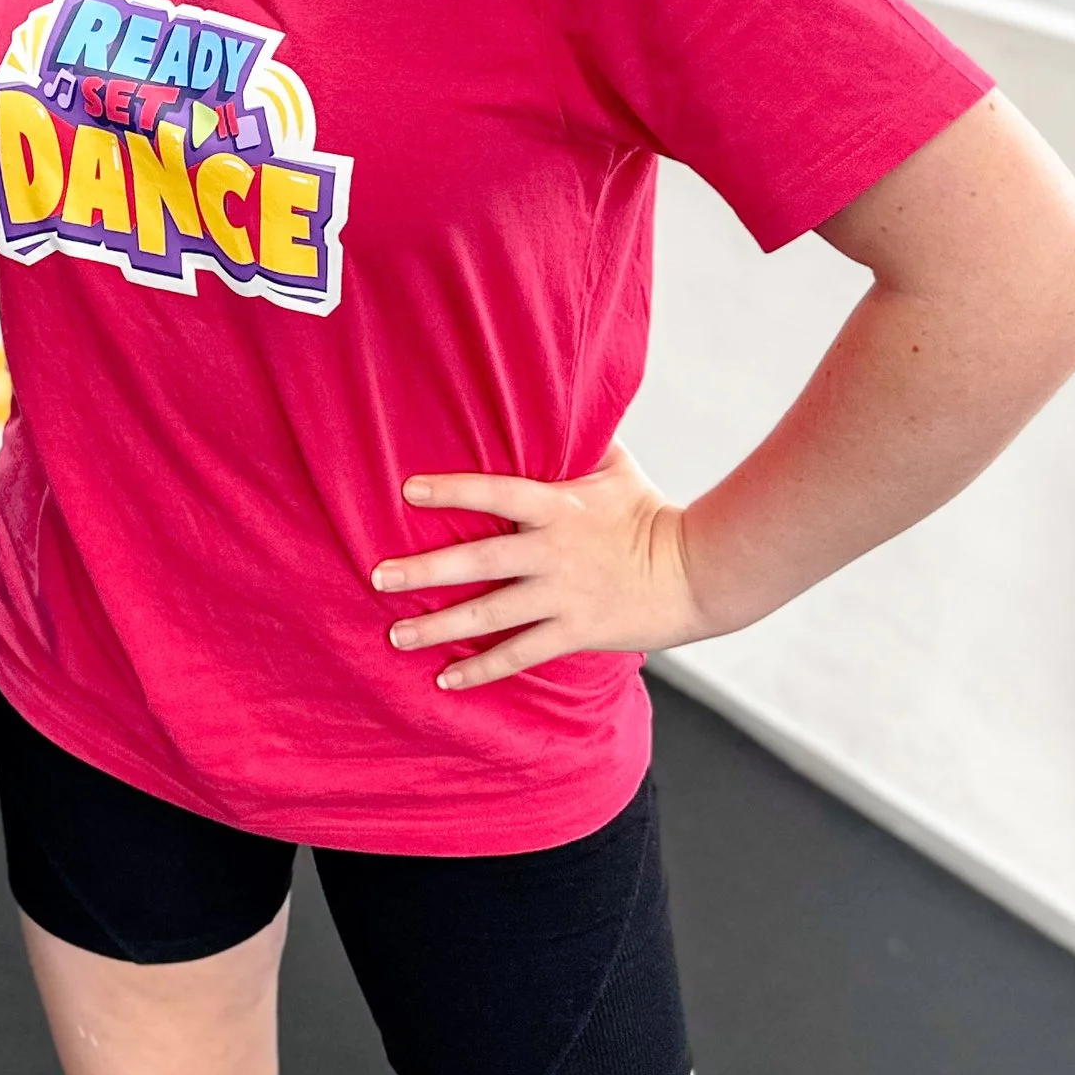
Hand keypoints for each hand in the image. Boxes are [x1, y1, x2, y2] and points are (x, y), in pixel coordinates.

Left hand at [370, 442, 708, 691]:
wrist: (697, 574)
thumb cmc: (650, 512)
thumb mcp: (615, 467)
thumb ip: (579, 438)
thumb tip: (552, 395)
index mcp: (559, 506)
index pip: (496, 492)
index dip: (453, 490)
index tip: (408, 491)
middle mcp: (554, 552)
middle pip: (479, 560)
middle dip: (425, 570)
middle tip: (377, 576)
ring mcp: (563, 595)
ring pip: (490, 613)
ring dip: (439, 627)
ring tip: (394, 636)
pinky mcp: (575, 632)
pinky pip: (520, 654)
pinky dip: (482, 669)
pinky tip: (445, 680)